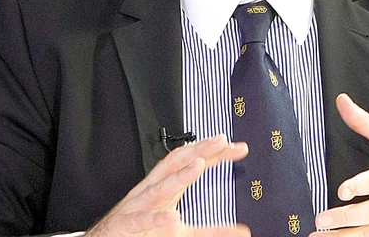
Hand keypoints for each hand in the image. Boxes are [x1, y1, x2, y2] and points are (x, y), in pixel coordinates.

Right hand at [86, 134, 249, 235]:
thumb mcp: (180, 230)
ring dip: (179, 176)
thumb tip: (242, 232)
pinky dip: (155, 219)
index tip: (237, 147)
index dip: (213, 152)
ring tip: (199, 165)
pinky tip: (171, 217)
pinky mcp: (126, 226)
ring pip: (159, 188)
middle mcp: (151, 191)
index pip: (190, 161)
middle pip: (175, 163)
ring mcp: (138, 207)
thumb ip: (211, 230)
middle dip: (197, 150)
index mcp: (165, 187)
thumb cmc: (142, 232)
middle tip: (220, 141)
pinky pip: (141, 220)